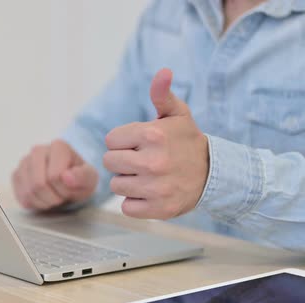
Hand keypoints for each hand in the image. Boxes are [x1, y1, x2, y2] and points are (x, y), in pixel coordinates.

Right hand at [12, 139, 98, 210]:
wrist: (70, 182)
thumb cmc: (79, 179)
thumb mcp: (90, 179)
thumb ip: (83, 176)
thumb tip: (67, 177)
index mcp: (58, 146)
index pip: (54, 176)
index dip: (64, 189)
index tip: (71, 187)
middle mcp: (38, 150)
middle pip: (39, 184)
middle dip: (53, 197)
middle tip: (62, 195)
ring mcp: (24, 162)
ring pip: (28, 192)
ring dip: (44, 202)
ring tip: (53, 196)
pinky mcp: (16, 175)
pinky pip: (21, 197)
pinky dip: (34, 203)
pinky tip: (43, 198)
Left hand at [103, 68, 208, 219]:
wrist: (215, 175)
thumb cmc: (187, 142)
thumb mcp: (177, 115)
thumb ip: (162, 94)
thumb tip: (163, 71)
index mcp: (152, 134)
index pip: (111, 140)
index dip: (123, 142)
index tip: (140, 144)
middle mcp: (153, 161)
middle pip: (109, 162)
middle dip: (122, 161)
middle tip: (142, 161)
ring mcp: (156, 187)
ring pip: (116, 185)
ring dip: (128, 182)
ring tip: (148, 177)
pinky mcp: (158, 209)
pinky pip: (126, 207)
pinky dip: (135, 203)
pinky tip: (150, 193)